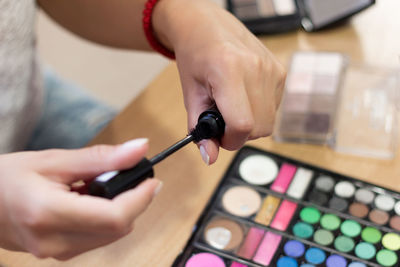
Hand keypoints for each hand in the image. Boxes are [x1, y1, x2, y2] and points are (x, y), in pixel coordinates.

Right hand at [0, 138, 160, 259]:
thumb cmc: (8, 178)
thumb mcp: (55, 160)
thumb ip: (101, 158)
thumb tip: (139, 149)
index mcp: (49, 214)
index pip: (114, 217)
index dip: (140, 199)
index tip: (152, 180)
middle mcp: (54, 242)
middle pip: (118, 229)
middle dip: (133, 202)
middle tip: (129, 177)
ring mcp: (57, 253)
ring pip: (112, 235)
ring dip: (120, 210)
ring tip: (102, 185)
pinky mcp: (60, 254)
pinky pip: (98, 238)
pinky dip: (106, 218)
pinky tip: (92, 199)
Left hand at [153, 0, 285, 164]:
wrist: (208, 26)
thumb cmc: (195, 56)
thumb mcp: (190, 94)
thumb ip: (200, 127)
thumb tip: (210, 156)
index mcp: (229, 70)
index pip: (243, 124)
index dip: (230, 139)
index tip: (219, 136)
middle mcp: (256, 68)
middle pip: (260, 128)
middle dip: (240, 134)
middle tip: (222, 120)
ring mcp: (272, 69)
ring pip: (269, 122)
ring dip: (250, 123)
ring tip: (232, 104)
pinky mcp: (281, 71)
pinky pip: (274, 108)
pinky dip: (258, 111)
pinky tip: (244, 96)